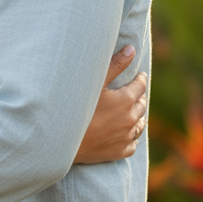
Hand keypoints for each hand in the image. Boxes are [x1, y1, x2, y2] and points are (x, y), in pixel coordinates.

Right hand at [74, 46, 147, 164]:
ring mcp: (125, 138)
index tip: (140, 76)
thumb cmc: (75, 107)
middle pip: (142, 105)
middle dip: (139, 96)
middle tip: (135, 92)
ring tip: (133, 111)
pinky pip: (132, 143)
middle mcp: (130, 119)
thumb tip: (132, 49)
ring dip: (138, 116)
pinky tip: (126, 132)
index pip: (140, 86)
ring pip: (140, 124)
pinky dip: (131, 136)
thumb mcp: (95, 82)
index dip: (140, 79)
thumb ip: (115, 65)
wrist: (60, 140)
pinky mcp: (119, 152)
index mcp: (126, 100)